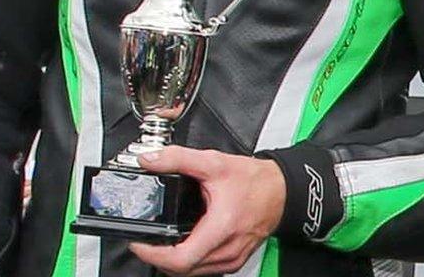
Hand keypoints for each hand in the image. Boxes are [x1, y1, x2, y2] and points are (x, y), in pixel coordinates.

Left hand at [128, 148, 285, 275]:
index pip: (179, 259)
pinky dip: (190, 261)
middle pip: (181, 269)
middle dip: (158, 256)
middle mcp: (227, 250)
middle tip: (147, 240)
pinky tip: (185, 245)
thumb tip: (149, 160)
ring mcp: (232, 259)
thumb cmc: (256, 180)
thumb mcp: (215, 163)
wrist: (283, 190)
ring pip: (191, 273)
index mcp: (221, 228)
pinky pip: (204, 270)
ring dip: (173, 261)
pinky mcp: (234, 261)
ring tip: (163, 242)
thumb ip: (179, 159)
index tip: (140, 242)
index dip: (153, 254)